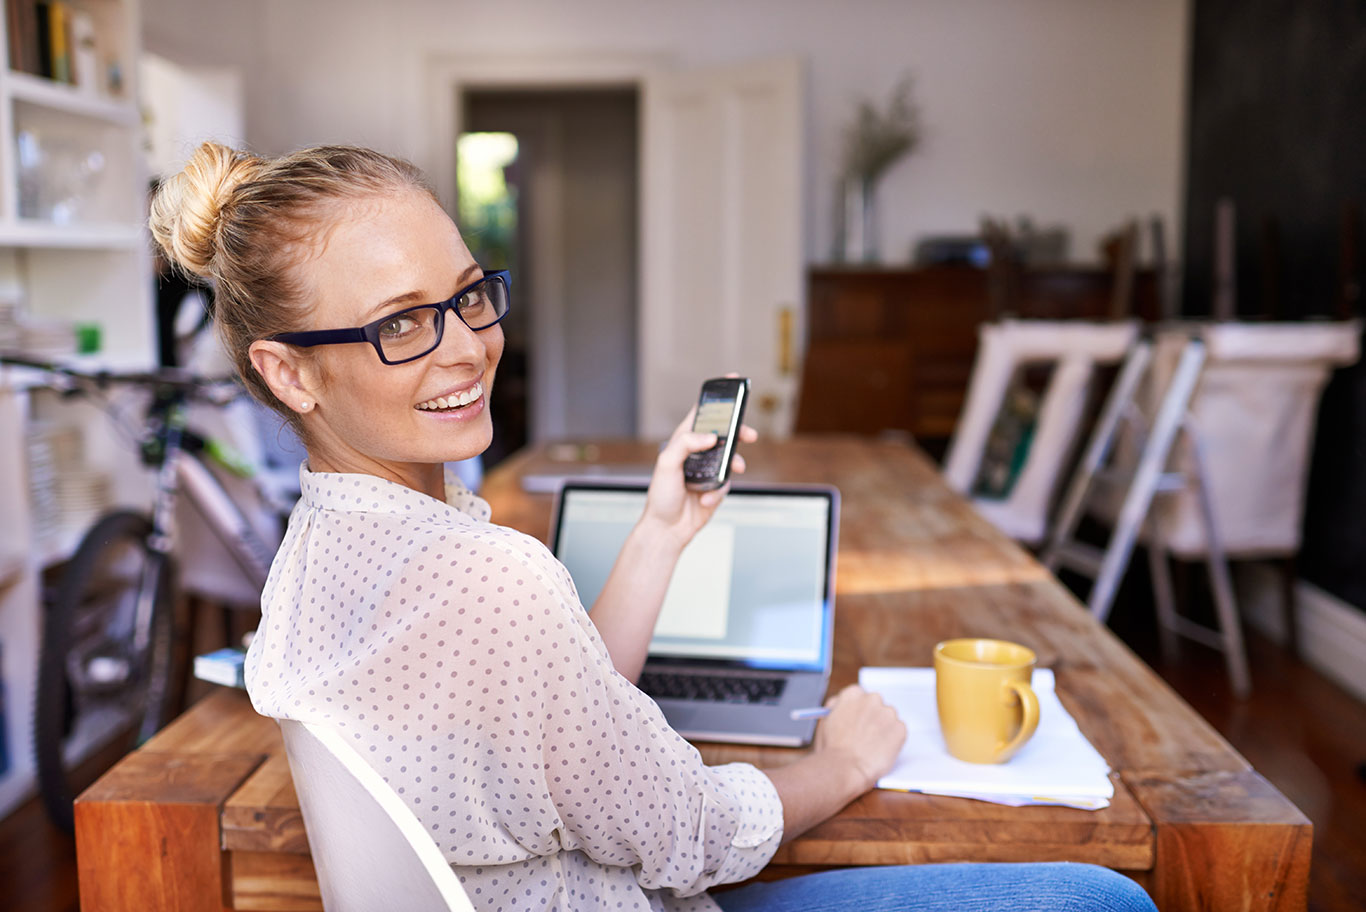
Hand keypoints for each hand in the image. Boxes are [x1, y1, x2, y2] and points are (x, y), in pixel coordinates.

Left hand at [639, 406, 757, 550]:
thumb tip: (710, 436)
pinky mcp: (716, 488)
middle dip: (739, 432)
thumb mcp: (667, 464)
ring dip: (733, 465)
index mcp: (683, 440)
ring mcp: (708, 470)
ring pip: (731, 458)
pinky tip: (706, 500)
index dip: (717, 397)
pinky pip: (727, 484)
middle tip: (750, 435)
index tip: (733, 380)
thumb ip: (686, 444)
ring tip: (733, 471)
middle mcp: (697, 452)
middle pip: (724, 433)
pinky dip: (719, 492)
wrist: (667, 529)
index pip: (701, 413)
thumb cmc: (661, 496)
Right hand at [812, 685, 906, 792]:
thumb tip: (839, 705)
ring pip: (888, 719)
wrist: (845, 767)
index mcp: (853, 694)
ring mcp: (888, 713)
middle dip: (872, 718)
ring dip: (883, 729)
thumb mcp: (825, 721)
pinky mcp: (900, 729)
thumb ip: (835, 708)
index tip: (858, 719)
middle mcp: (872, 699)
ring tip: (872, 746)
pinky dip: (893, 742)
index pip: (859, 695)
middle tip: (866, 735)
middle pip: (876, 705)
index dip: (858, 710)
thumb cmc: (832, 749)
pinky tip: (880, 751)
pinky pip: (898, 733)